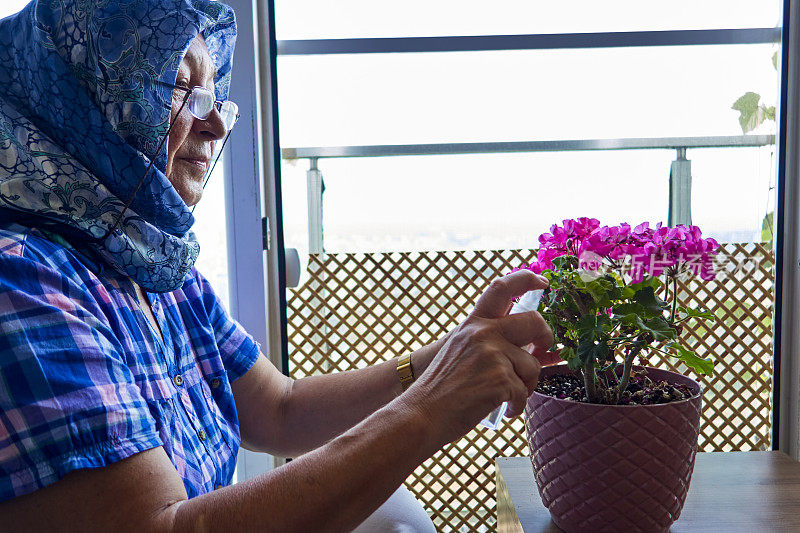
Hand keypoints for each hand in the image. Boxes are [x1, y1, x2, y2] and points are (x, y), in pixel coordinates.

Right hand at [401, 270, 553, 442]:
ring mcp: (492, 354)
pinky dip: (517, 405)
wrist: (422, 414)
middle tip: (545, 350)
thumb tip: (528, 344)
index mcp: (472, 324)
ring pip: (532, 364)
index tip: (543, 282)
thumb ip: (489, 342)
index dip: (526, 279)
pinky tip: (504, 410)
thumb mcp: (460, 351)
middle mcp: (483, 332)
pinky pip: (524, 391)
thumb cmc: (441, 389)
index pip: (501, 288)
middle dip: (546, 336)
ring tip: (508, 398)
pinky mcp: (500, 378)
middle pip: (534, 322)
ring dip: (526, 385)